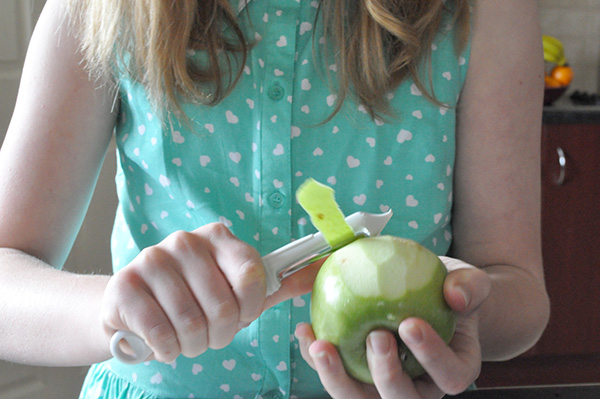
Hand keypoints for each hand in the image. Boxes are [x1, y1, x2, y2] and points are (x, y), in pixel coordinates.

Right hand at [101, 223, 318, 362]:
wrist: (133, 304)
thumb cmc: (195, 298)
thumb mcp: (239, 288)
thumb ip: (281, 280)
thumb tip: (326, 266)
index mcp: (220, 238)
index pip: (253, 277)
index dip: (249, 309)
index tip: (239, 315)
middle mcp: (187, 241)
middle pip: (223, 308)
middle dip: (219, 335)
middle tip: (208, 333)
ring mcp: (153, 259)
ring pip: (192, 324)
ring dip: (193, 344)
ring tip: (186, 336)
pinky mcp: (125, 284)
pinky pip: (160, 332)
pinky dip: (166, 348)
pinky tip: (163, 339)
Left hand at [295, 257, 490, 397]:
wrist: (426, 295)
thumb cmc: (447, 291)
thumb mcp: (467, 281)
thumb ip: (469, 286)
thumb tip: (457, 297)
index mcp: (453, 369)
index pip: (449, 375)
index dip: (431, 356)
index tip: (410, 323)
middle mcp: (420, 388)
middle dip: (387, 374)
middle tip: (375, 336)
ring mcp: (385, 386)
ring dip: (338, 378)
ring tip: (321, 346)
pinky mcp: (357, 377)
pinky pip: (337, 375)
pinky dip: (317, 359)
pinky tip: (306, 331)